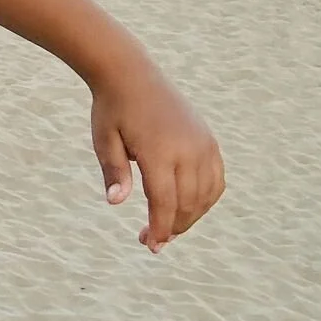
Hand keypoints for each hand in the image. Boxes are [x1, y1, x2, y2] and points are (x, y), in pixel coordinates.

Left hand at [89, 59, 223, 251]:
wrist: (132, 75)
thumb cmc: (112, 109)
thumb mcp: (104, 140)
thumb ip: (114, 172)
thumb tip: (116, 202)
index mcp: (159, 151)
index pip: (164, 202)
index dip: (160, 227)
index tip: (151, 245)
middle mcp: (187, 149)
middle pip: (188, 203)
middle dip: (173, 227)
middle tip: (153, 241)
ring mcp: (203, 144)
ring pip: (206, 195)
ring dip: (190, 217)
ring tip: (169, 228)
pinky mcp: (209, 141)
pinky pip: (216, 179)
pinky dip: (206, 199)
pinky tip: (189, 208)